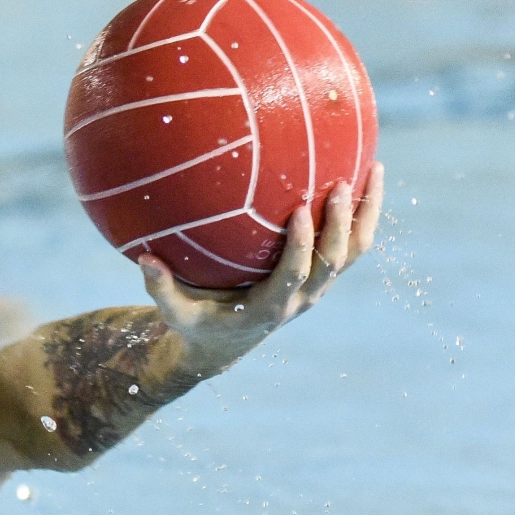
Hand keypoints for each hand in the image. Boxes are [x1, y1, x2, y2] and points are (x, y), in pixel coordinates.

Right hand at [139, 161, 383, 376]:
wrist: (225, 345)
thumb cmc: (196, 323)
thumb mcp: (175, 313)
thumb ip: (160, 289)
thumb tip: (142, 259)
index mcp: (270, 307)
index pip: (295, 275)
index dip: (303, 245)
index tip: (301, 210)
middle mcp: (302, 298)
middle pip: (335, 261)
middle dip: (340, 224)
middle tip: (339, 185)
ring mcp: (317, 287)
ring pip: (354, 251)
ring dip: (366, 213)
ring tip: (373, 169)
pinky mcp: (321, 275)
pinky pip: (351, 244)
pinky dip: (361, 214)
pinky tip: (364, 177)